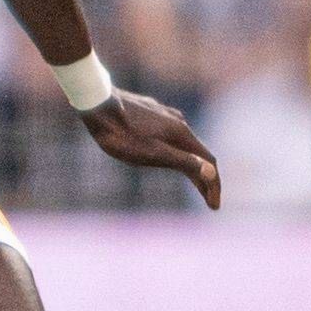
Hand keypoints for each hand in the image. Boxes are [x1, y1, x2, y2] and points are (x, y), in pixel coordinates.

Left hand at [80, 90, 220, 208]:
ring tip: (194, 182)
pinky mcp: (151, 114)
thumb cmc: (121, 134)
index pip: (209, 162)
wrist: (96, 103)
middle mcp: (178, 122)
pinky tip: (171, 154)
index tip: (214, 206)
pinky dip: (178, 151)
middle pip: (199, 154)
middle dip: (206, 179)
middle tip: (208, 201)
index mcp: (182, 133)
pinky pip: (172, 136)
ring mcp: (165, 116)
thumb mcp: (151, 154)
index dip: (213, 186)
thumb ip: (182, 162)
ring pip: (185, 144)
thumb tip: (211, 172)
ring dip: (193, 164)